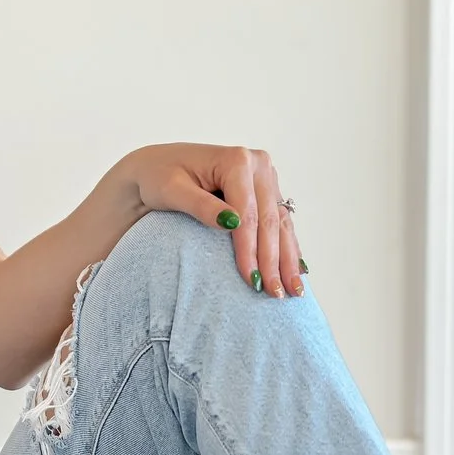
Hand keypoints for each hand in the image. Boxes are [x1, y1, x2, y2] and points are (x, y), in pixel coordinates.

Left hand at [121, 143, 306, 296]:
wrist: (157, 167)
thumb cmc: (158, 177)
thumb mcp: (172, 190)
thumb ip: (201, 205)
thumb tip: (232, 222)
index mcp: (237, 160)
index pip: (248, 213)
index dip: (250, 249)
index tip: (251, 280)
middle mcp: (257, 165)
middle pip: (269, 219)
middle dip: (274, 260)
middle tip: (276, 294)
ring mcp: (265, 177)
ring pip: (281, 223)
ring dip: (288, 259)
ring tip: (293, 290)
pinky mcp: (266, 191)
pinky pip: (280, 222)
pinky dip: (287, 248)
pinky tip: (296, 270)